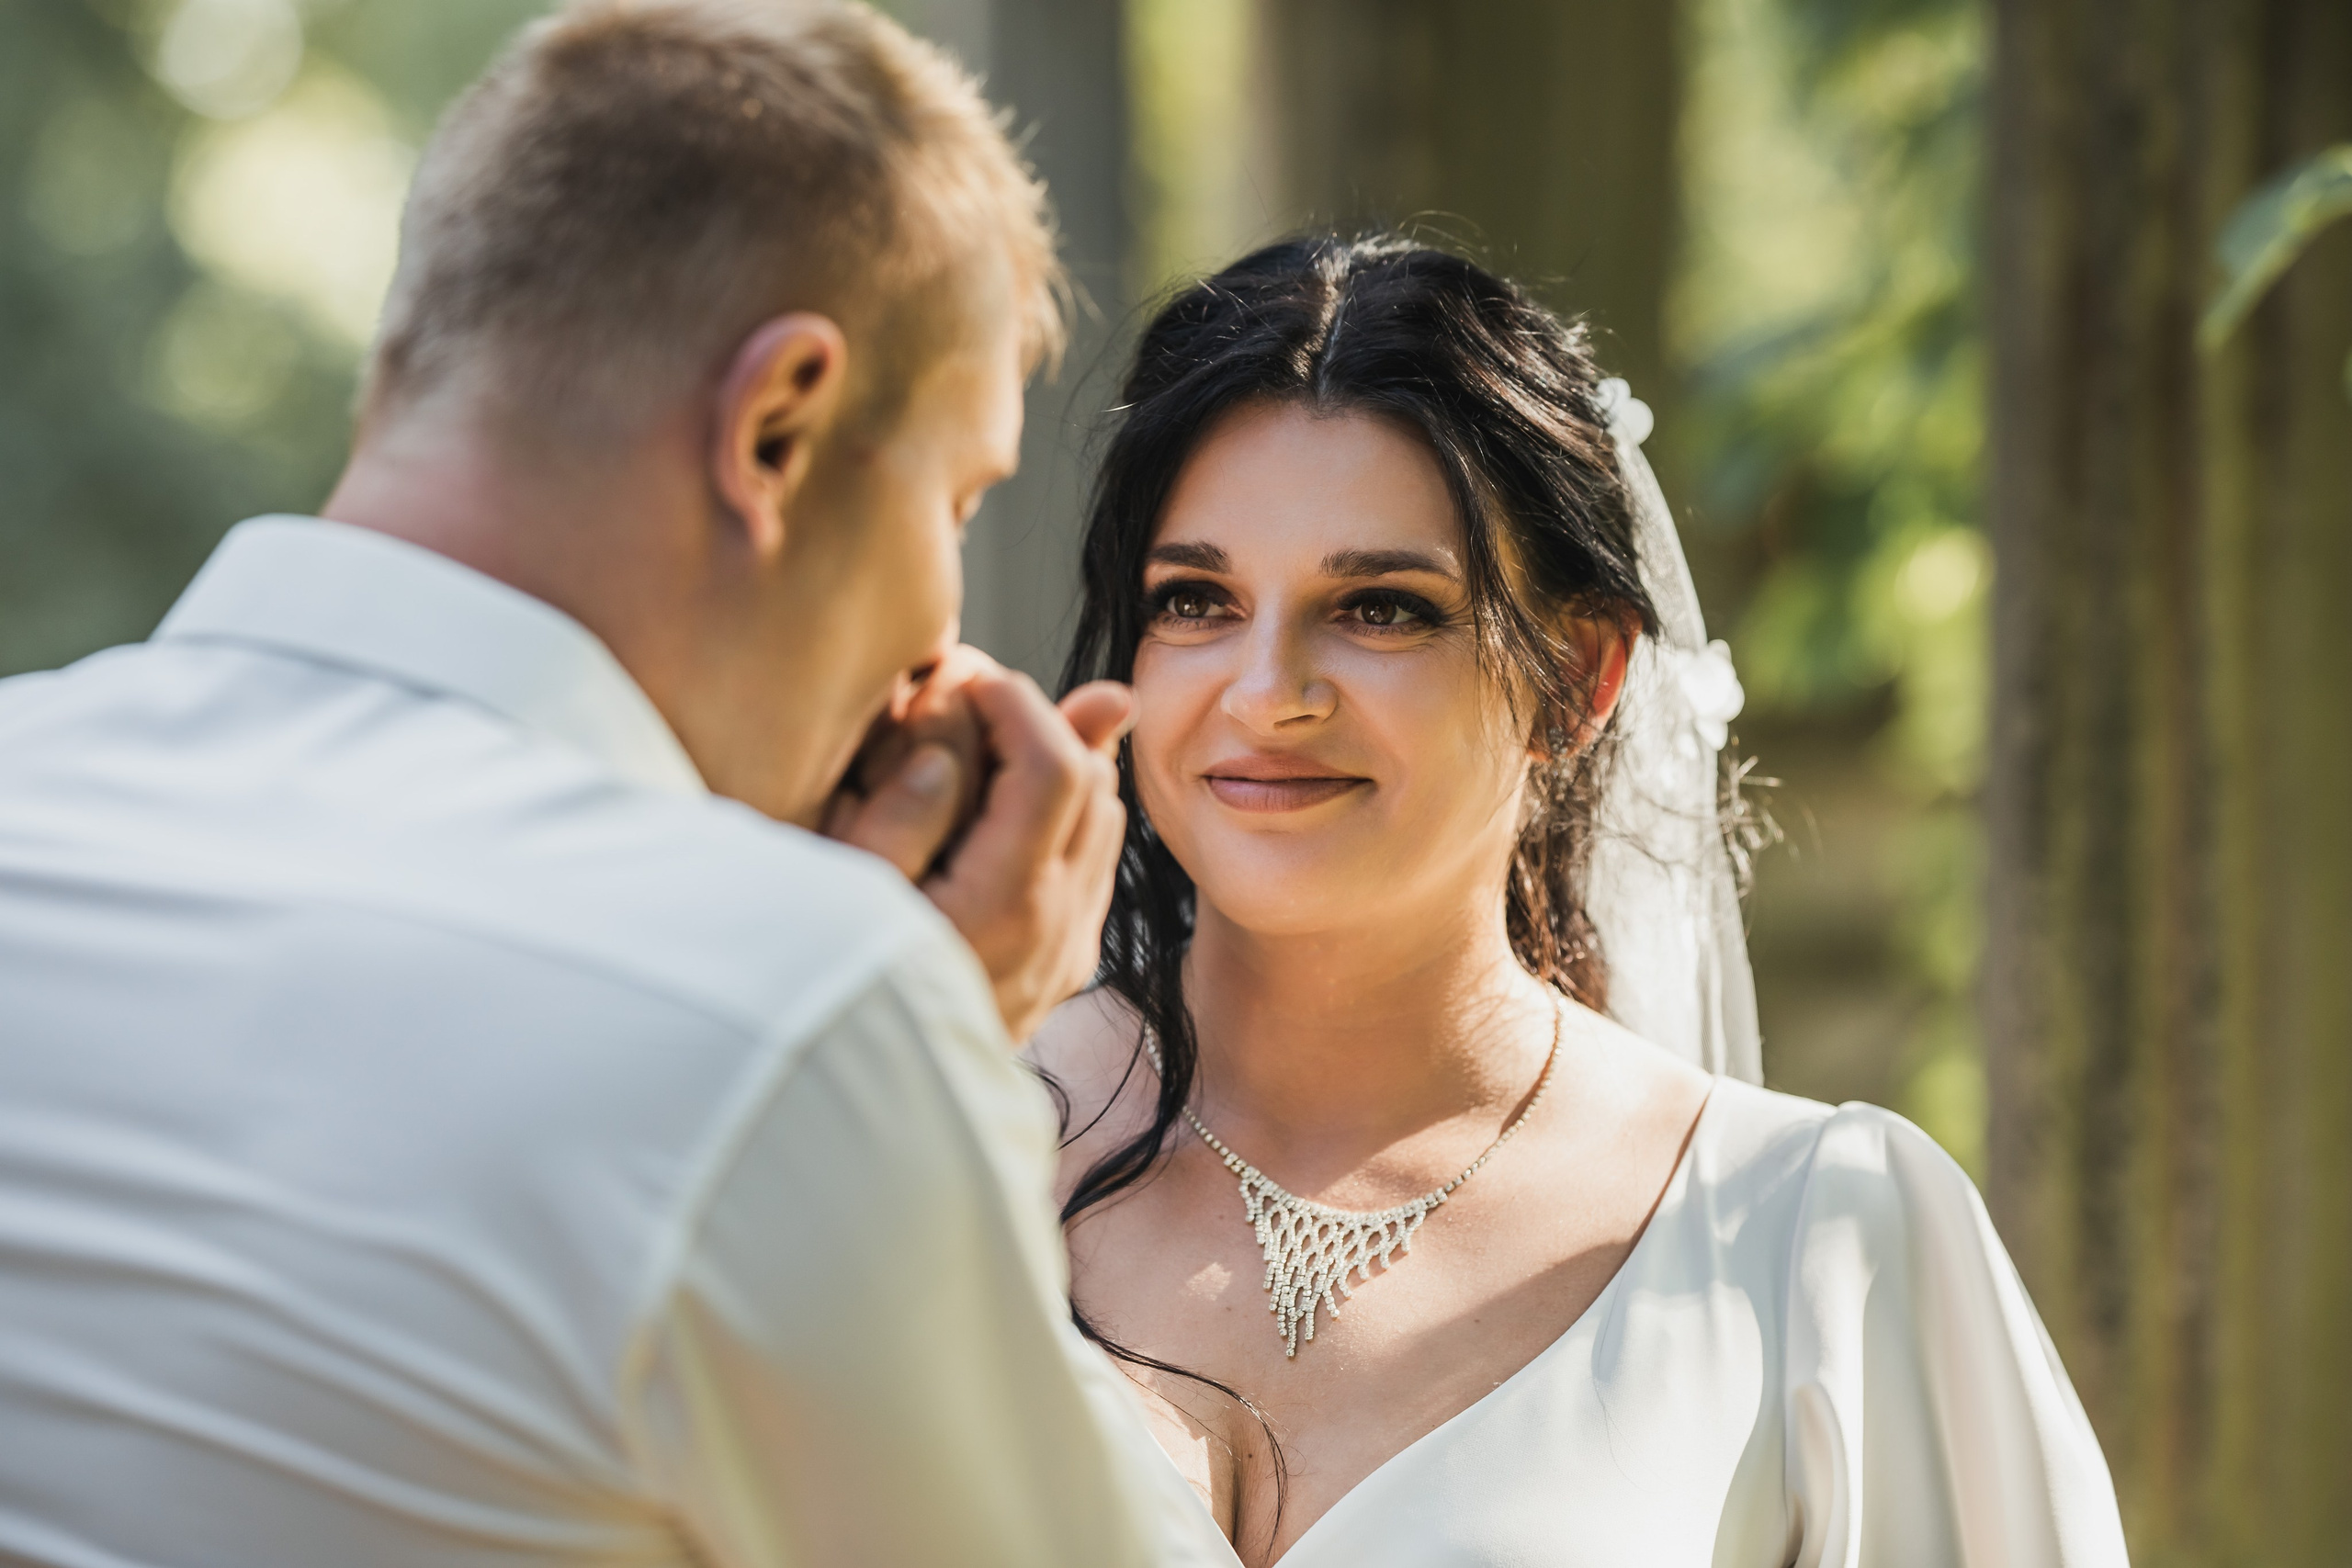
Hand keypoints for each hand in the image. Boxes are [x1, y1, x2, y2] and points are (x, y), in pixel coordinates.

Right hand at [826, 649, 1134, 1042]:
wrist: (867, 1117)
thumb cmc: (828, 999)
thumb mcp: (844, 901)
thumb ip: (898, 818)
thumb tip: (951, 754)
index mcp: (1005, 903)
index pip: (1055, 765)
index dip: (1019, 703)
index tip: (966, 679)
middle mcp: (1057, 927)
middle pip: (1095, 784)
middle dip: (1040, 722)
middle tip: (971, 701)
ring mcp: (1069, 952)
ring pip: (1105, 821)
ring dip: (1058, 767)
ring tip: (983, 745)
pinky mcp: (1066, 969)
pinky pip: (1095, 865)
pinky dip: (1064, 818)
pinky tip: (1002, 809)